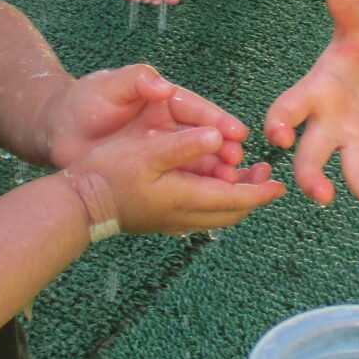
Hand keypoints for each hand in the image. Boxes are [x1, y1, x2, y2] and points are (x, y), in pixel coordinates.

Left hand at [45, 63, 252, 180]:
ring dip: (215, 173)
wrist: (56, 130)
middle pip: (205, 139)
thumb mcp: (110, 84)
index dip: (219, 121)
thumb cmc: (85, 100)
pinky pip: (178, 181)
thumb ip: (138, 79)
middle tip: (238, 162)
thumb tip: (165, 87)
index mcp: (166, 102)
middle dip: (224, 150)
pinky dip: (195, 188)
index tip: (237, 133)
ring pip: (196, 162)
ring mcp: (162, 151)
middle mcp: (169, 127)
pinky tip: (209, 200)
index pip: (199, 111)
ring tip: (232, 183)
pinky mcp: (152, 172)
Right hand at [65, 124, 284, 236]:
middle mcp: (183, 217)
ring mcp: (172, 222)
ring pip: (216, 215)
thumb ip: (185, 145)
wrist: (78, 205)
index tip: (280, 183)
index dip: (260, 191)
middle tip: (264, 173)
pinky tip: (210, 182)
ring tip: (241, 173)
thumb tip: (218, 136)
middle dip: (252, 194)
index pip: (236, 200)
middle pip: (231, 212)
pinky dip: (215, 200)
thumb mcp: (147, 152)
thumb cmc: (109, 174)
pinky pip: (200, 214)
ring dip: (234, 197)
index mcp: (185, 199)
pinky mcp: (161, 220)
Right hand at [263, 0, 358, 213]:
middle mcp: (329, 123)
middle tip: (320, 194)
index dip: (279, 124)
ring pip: (354, 171)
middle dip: (312, 176)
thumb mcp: (358, 24)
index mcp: (313, 92)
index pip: (287, 110)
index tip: (278, 137)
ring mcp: (356, 137)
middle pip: (312, 156)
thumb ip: (347, 5)